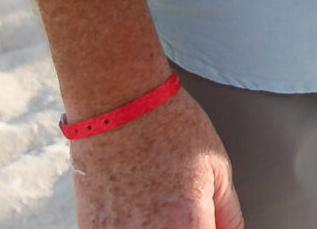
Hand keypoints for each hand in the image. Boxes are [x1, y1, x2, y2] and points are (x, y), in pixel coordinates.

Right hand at [70, 90, 240, 227]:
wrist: (118, 101)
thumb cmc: (168, 124)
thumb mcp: (217, 166)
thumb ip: (227, 213)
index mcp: (187, 224)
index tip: (206, 223)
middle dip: (187, 227)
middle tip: (184, 211)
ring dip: (157, 226)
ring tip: (157, 206)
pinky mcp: (89, 228)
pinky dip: (129, 226)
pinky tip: (135, 207)